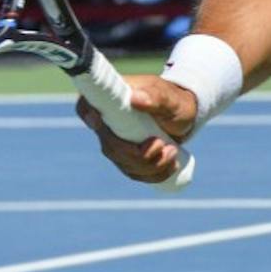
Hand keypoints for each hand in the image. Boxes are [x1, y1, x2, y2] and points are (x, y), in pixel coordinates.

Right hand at [76, 74, 195, 184]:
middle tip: (163, 145)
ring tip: (173, 152)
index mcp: (112, 99)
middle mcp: (108, 121)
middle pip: (109, 146)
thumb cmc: (175, 101)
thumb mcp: (170, 98)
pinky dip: (154, 174)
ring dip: (151, 165)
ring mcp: (116, 141)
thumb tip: (135, 99)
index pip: (86, 106)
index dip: (89, 116)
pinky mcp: (128, 157)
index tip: (99, 122)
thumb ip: (156, 97)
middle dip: (137, 154)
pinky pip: (135, 173)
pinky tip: (171, 166)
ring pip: (124, 163)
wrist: (184, 115)